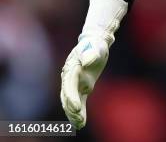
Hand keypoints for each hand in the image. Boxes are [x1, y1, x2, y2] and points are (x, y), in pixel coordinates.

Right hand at [59, 0, 127, 128]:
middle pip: (67, 95)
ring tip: (79, 124)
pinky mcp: (81, 87)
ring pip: (71, 101)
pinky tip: (81, 122)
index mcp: (71, 67)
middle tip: (78, 119)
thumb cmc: (95, 44)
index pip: (69, 84)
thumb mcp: (95, 47)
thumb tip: (86, 62)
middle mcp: (70, 76)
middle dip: (71, 108)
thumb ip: (90, 54)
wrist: (96, 42)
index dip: (71, 96)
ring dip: (73, 113)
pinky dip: (79, 111)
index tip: (77, 107)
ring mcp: (75, 82)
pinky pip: (79, 100)